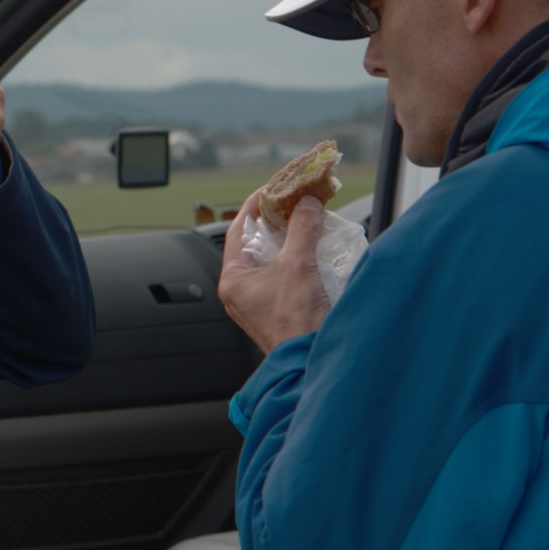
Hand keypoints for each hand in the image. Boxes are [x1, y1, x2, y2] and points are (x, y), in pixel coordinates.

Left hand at [218, 192, 331, 353]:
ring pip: (272, 260)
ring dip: (290, 240)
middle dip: (276, 223)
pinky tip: (315, 249)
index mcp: (233, 280)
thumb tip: (307, 203)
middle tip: (293, 204)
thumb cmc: (295, 321)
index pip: (236, 231)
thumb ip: (302, 229)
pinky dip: (298, 259)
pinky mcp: (280, 309)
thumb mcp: (297, 265)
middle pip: (255, 244)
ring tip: (307, 222)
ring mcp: (260, 302)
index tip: (271, 189)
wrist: (309, 360)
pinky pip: (285, 275)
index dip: (254, 206)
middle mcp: (242, 291)